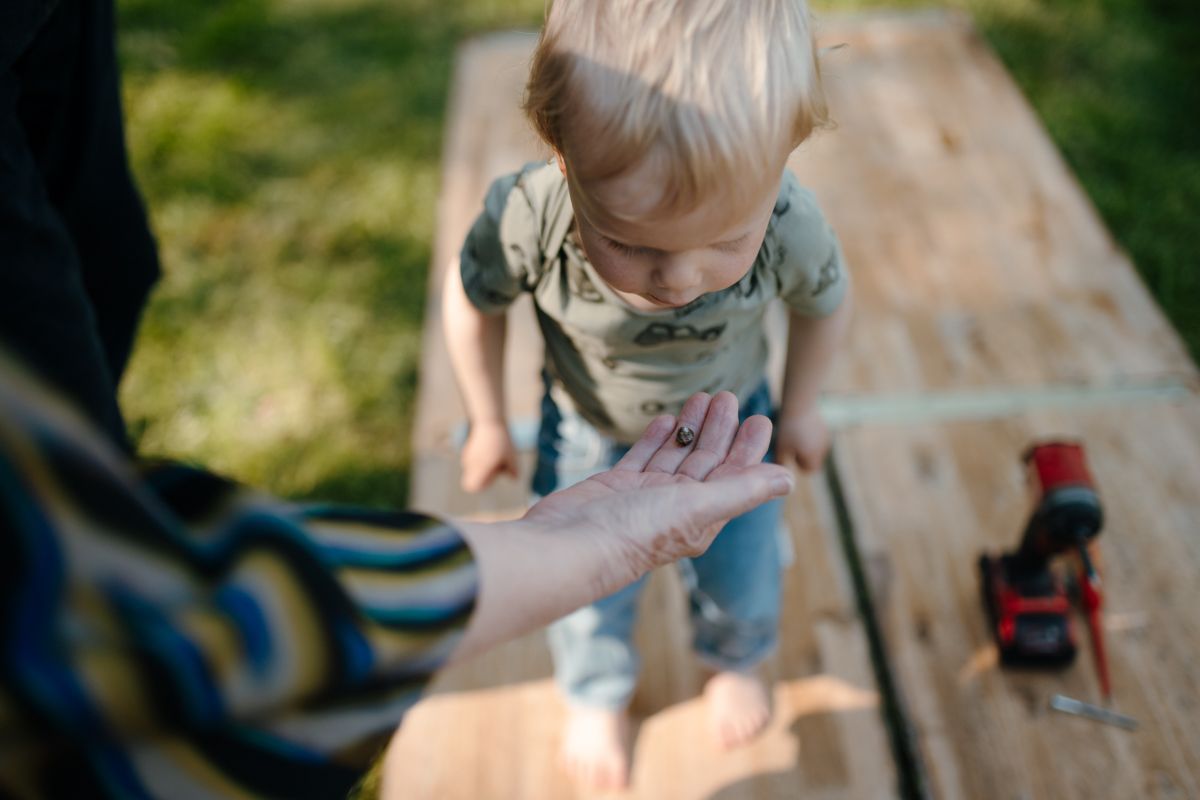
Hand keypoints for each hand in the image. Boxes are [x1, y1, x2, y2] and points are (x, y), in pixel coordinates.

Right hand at [460, 420, 517, 491]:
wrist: (489, 420)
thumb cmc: (501, 441)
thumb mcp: (512, 457)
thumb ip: (513, 471)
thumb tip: (514, 478)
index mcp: (480, 468)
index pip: (471, 487)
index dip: (481, 486)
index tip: (491, 477)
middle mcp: (471, 464)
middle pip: (471, 480)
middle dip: (483, 478)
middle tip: (494, 468)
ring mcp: (468, 456)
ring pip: (472, 470)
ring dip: (482, 467)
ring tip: (494, 455)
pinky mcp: (468, 449)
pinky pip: (473, 460)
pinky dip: (480, 458)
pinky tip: (490, 448)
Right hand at [524, 391, 794, 585]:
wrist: (567, 546)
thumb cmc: (633, 532)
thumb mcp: (696, 507)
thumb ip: (741, 490)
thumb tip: (790, 479)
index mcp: (700, 518)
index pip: (733, 478)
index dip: (748, 449)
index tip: (760, 417)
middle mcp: (675, 508)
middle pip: (705, 463)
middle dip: (720, 430)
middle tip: (729, 395)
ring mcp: (644, 497)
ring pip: (675, 456)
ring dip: (690, 428)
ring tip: (702, 396)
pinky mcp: (615, 487)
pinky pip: (643, 458)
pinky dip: (658, 438)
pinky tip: (668, 419)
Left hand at [774, 406, 830, 471]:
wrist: (800, 405)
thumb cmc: (788, 429)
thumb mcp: (781, 448)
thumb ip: (782, 462)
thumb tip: (781, 473)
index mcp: (814, 457)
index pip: (809, 469)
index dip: (798, 462)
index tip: (790, 451)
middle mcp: (823, 450)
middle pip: (813, 459)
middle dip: (803, 455)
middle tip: (791, 441)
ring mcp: (826, 439)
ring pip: (815, 449)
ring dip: (807, 445)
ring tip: (795, 432)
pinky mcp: (825, 428)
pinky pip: (816, 438)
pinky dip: (809, 435)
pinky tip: (801, 425)